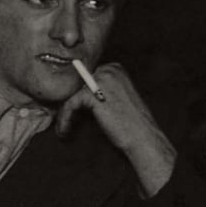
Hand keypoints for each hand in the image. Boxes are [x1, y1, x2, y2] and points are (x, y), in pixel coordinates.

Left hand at [54, 63, 176, 193]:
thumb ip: (100, 92)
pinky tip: (64, 131)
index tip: (72, 112)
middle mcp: (108, 69)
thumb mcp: (116, 100)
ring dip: (65, 113)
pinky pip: (69, 105)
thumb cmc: (132, 124)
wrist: (142, 137)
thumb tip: (77, 97)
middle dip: (69, 103)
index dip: (77, 96)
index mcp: (115, 69)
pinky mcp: (91, 94)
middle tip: (64, 120)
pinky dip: (64, 119)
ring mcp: (100, 80)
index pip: (86, 78)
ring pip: (71, 95)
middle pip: (77, 85)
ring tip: (63, 128)